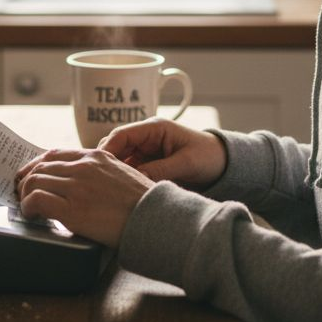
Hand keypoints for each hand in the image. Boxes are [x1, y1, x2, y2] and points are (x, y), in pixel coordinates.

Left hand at [15, 148, 153, 246]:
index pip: (55, 154)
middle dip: (27, 181)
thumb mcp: (124, 174)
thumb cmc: (144, 203)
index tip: (31, 175)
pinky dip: (28, 207)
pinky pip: (36, 200)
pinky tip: (32, 215)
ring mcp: (77, 186)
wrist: (155, 219)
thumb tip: (85, 183)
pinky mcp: (71, 208)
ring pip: (34, 181)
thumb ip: (101, 173)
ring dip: (25, 194)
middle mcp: (84, 167)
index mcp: (97, 156)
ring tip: (28, 206)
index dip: (37, 165)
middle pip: (40, 167)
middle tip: (24, 193)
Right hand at [98, 117, 226, 188]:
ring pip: (120, 161)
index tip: (98, 168)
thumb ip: (160, 170)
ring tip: (107, 190)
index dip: (107, 150)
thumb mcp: (186, 163)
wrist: (223, 164)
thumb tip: (134, 180)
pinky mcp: (148, 164)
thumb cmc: (208, 157)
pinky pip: (130, 171)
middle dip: (106, 164)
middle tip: (98, 183)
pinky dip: (124, 180)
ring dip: (114, 174)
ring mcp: (146, 151)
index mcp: (154, 129)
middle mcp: (146, 138)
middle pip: (116, 148)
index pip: (121, 135)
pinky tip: (119, 192)